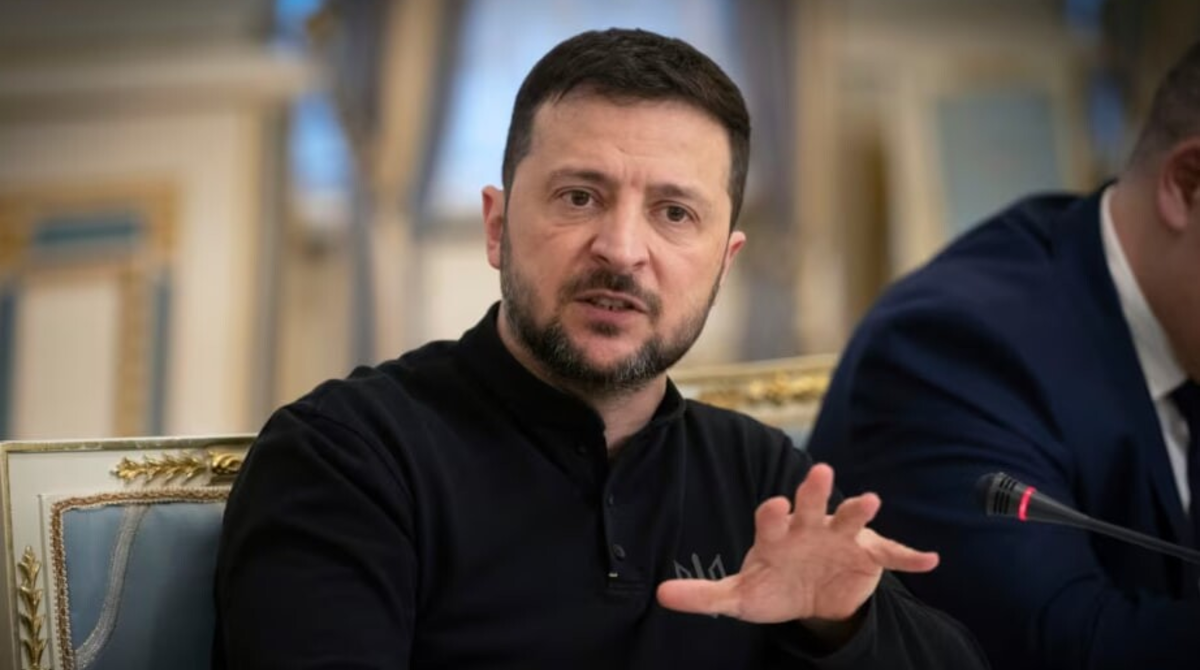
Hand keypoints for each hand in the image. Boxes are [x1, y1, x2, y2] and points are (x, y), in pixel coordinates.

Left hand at [656, 464, 937, 626]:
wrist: (811, 599)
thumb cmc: (773, 586)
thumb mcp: (739, 596)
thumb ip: (704, 596)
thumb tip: (662, 597)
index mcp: (777, 533)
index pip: (772, 516)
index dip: (774, 511)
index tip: (776, 505)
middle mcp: (810, 526)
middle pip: (811, 503)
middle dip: (814, 490)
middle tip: (819, 472)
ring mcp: (842, 538)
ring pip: (851, 519)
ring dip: (860, 510)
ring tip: (872, 501)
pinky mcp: (868, 557)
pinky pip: (892, 555)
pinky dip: (911, 557)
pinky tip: (931, 561)